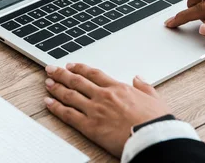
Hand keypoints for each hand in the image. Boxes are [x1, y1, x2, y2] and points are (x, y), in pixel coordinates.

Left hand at [44, 63, 169, 156]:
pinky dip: (56, 107)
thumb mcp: (155, 99)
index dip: (80, 68)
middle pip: (77, 81)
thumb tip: (138, 78)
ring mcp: (95, 110)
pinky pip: (68, 114)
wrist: (153, 138)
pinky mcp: (90, 126)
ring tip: (47, 83)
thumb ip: (144, 87)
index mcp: (118, 88)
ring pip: (70, 95)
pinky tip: (48, 102)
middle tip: (51, 69)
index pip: (93, 74)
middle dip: (61, 74)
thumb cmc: (156, 121)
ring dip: (56, 87)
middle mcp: (103, 96)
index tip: (71, 65)